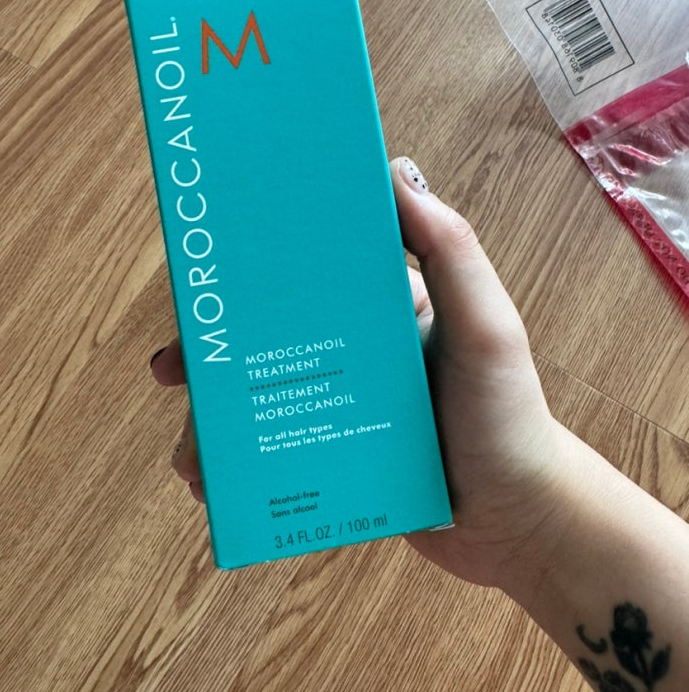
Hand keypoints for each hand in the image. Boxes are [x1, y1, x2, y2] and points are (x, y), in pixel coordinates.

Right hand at [151, 156, 570, 587]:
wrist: (516, 522)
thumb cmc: (506, 415)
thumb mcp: (484, 323)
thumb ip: (447, 248)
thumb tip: (395, 169)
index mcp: (383, 307)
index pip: (307, 272)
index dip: (253, 268)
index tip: (206, 271)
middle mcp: (354, 351)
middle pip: (266, 336)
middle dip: (212, 348)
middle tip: (176, 367)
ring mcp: (340, 406)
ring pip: (259, 398)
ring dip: (216, 416)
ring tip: (193, 450)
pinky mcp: (335, 457)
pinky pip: (274, 452)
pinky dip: (239, 465)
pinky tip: (216, 483)